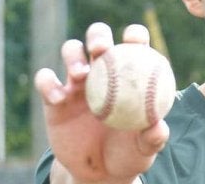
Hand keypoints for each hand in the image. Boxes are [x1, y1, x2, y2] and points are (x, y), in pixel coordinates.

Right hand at [34, 23, 169, 183]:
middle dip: (98, 35)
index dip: (134, 34)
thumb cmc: (127, 154)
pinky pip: (46, 81)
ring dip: (72, 55)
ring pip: (70, 51)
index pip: (133, 44)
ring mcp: (77, 82)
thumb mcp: (143, 149)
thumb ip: (152, 138)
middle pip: (98, 38)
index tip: (134, 40)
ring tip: (80, 73)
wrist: (97, 173)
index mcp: (129, 74)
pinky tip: (56, 95)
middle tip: (101, 48)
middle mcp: (102, 70)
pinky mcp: (54, 97)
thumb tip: (158, 128)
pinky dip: (47, 83)